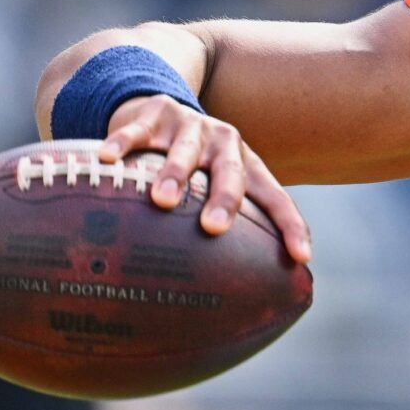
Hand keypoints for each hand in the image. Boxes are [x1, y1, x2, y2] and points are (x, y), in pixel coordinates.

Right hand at [100, 95, 312, 262]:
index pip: (276, 198)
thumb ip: (226, 230)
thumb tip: (224, 302)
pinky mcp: (154, 116)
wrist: (167, 107)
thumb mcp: (215, 187)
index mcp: (247, 167)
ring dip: (175, 174)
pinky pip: (136, 131)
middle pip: (231, 174)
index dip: (290, 226)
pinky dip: (122, 143)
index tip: (301, 257)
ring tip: (162, 200)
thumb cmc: (197, 166)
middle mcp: (225, 145)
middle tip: (213, 228)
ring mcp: (190, 127)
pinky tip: (108, 158)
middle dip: (225, 200)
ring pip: (184, 152)